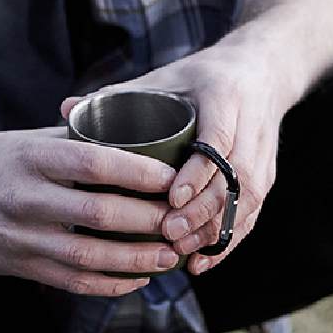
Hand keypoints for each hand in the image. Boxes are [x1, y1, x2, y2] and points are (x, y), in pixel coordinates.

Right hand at [0, 127, 181, 295]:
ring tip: (170, 256)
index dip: (140, 171)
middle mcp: (27, 197)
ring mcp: (20, 237)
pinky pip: (71, 281)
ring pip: (89, 256)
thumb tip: (129, 126)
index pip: (95, 163)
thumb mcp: (24, 138)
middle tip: (183, 222)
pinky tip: (137, 279)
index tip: (174, 176)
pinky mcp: (16, 266)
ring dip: (137, 260)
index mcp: (32, 156)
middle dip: (149, 222)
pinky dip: (109, 284)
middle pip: (100, 214)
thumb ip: (73, 137)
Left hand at [61, 44, 283, 276]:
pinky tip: (200, 261)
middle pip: (236, 178)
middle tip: (168, 233)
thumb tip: (64, 109)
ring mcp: (263, 154)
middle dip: (203, 211)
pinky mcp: (268, 176)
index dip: (197, 173)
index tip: (171, 198)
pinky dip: (228, 240)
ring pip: (248, 200)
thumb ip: (118, 94)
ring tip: (180, 251)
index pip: (219, 141)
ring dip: (215, 230)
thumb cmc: (201, 77)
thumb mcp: (164, 77)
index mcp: (225, 97)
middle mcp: (250, 127)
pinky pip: (253, 214)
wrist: (260, 71)